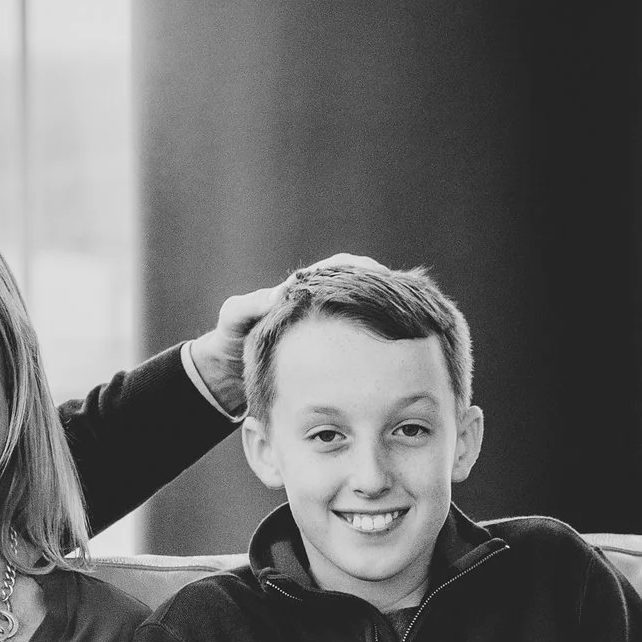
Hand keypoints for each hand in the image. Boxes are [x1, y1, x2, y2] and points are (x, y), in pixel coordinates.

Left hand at [188, 252, 390, 413]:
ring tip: (414, 324)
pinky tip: (398, 352)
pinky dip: (381, 341)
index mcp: (302, 287)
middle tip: (408, 303)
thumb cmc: (228, 339)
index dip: (362, 270)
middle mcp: (321, 302)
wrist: (226, 373)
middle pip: (364, 289)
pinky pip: (363, 340)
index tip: (381, 277)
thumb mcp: (232, 318)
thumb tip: (277, 294)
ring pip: (368, 314)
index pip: (340, 268)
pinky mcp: (332, 351)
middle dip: (388, 291)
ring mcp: (328, 327)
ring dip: (390, 316)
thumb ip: (247, 305)